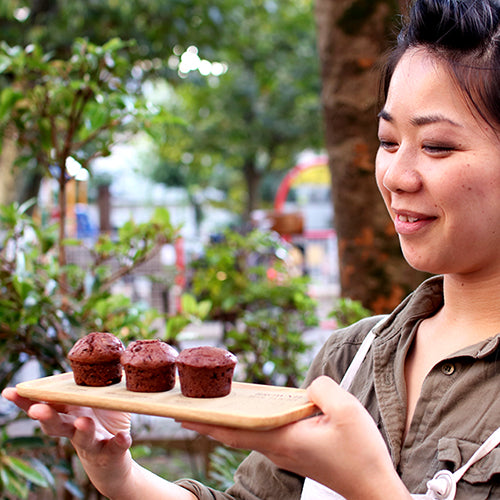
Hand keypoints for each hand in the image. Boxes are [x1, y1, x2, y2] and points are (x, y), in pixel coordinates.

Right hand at [2, 387, 132, 495]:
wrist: (114, 457)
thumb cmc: (102, 419)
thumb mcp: (98, 395)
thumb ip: (98, 377)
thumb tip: (110, 350)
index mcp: (70, 410)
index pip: (46, 403)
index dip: (27, 399)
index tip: (10, 391)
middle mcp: (75, 426)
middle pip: (56, 423)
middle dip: (45, 416)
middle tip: (36, 410)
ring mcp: (92, 440)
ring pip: (82, 437)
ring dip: (82, 430)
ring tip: (83, 422)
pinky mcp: (112, 450)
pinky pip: (115, 446)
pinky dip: (118, 442)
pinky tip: (123, 437)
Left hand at [181, 376, 410, 499]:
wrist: (372, 487)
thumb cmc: (360, 454)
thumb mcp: (345, 410)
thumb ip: (320, 389)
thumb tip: (306, 387)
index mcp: (283, 438)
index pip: (234, 429)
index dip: (206, 422)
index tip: (182, 415)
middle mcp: (278, 448)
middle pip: (234, 433)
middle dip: (208, 422)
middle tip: (186, 409)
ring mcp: (284, 453)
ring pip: (247, 434)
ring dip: (226, 421)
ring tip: (213, 404)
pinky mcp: (294, 453)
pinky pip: (263, 434)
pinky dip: (247, 423)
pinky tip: (251, 412)